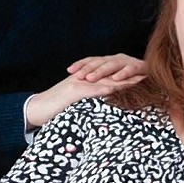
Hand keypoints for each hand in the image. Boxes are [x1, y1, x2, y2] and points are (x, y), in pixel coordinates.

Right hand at [25, 54, 146, 128]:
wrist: (36, 110)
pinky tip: (119, 88)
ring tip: (140, 78)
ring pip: (105, 78)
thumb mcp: (76, 103)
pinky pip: (93, 88)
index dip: (126, 74)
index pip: (109, 75)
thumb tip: (103, 107)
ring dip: (123, 78)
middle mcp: (84, 78)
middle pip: (111, 73)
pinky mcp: (74, 91)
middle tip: (148, 72)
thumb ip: (89, 101)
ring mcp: (79, 83)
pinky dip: (107, 88)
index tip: (142, 74)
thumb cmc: (56, 110)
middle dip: (129, 73)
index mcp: (85, 80)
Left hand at [67, 54, 147, 82]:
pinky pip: (131, 69)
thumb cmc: (135, 80)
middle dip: (88, 68)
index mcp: (110, 61)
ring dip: (101, 71)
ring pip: (113, 65)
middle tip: (78, 76)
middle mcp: (118, 59)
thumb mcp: (116, 79)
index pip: (93, 60)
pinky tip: (116, 79)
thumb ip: (104, 81)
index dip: (81, 64)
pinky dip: (123, 73)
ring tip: (91, 78)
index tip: (69, 70)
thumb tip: (86, 85)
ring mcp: (129, 62)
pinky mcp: (141, 67)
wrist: (160, 75)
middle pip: (100, 62)